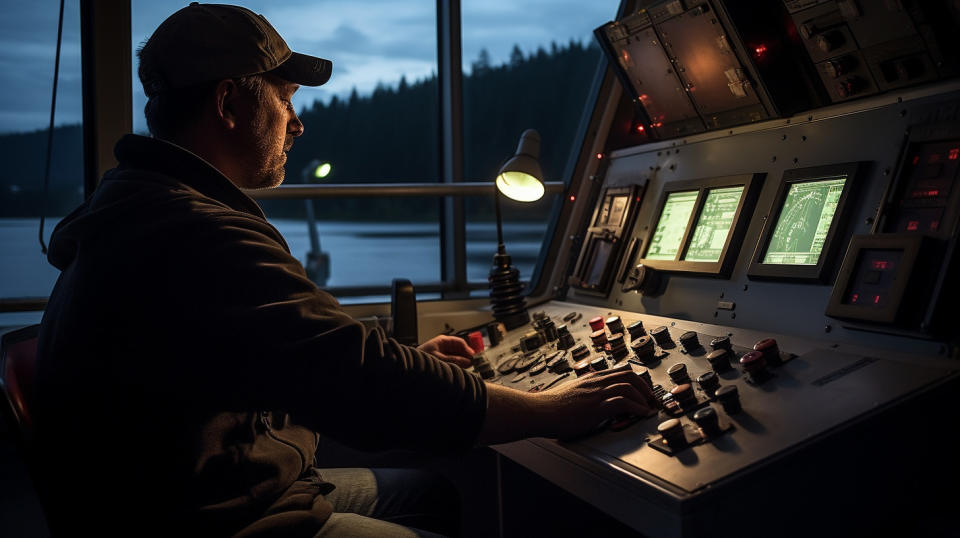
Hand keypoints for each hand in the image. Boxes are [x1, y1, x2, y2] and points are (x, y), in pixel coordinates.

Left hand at [417, 335, 473, 367]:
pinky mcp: (442, 362)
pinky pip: (454, 362)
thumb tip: (467, 361)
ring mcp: (444, 354)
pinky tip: (461, 370)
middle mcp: (444, 346)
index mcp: (442, 341)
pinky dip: (458, 366)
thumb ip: (454, 360)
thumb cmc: (421, 359)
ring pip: (458, 357)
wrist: (410, 366)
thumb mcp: (439, 359)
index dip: (468, 349)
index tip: (473, 356)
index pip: (459, 342)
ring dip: (463, 362)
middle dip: (466, 356)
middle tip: (473, 363)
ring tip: (467, 368)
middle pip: (460, 350)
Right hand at [479, 364, 659, 443]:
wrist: (537, 411)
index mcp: (589, 379)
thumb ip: (581, 395)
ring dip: (643, 396)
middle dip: (644, 386)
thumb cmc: (548, 407)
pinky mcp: (596, 406)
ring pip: (629, 385)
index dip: (634, 380)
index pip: (618, 372)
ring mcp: (596, 393)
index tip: (641, 390)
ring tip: (649, 407)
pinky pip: (624, 401)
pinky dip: (637, 407)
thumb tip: (587, 404)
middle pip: (628, 374)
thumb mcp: (568, 395)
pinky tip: (641, 413)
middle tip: (650, 398)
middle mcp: (595, 382)